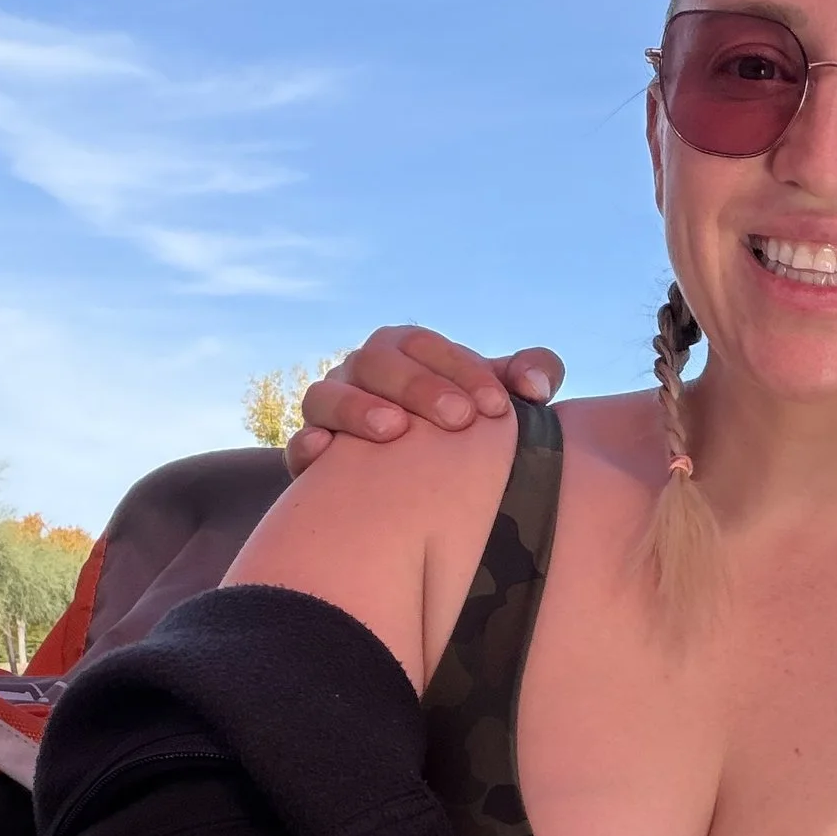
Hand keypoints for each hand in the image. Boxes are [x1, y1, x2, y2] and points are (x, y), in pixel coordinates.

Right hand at [286, 327, 566, 476]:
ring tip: (396, 431)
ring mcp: (330, 413)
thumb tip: (536, 385)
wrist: (420, 491)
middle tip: (460, 420)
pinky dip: (308, 446)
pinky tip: (327, 455)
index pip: (423, 345)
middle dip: (419, 386)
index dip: (461, 368)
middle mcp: (361, 375)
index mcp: (404, 353)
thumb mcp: (498, 401)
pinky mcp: (311, 458)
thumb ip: (531, 376)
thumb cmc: (467, 431)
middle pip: (376, 361)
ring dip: (359, 408)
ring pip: (326, 395)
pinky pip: (299, 446)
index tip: (498, 406)